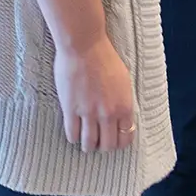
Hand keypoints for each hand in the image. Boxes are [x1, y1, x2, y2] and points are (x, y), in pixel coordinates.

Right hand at [54, 36, 137, 152]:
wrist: (85, 47)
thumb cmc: (106, 59)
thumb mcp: (124, 82)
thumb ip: (123, 101)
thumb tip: (122, 116)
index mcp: (125, 106)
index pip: (125, 136)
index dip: (120, 143)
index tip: (114, 142)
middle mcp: (108, 113)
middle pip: (108, 144)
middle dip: (104, 147)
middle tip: (99, 146)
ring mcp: (88, 112)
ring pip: (89, 142)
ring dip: (88, 146)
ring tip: (86, 145)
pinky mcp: (70, 109)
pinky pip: (72, 133)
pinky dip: (73, 138)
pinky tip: (74, 136)